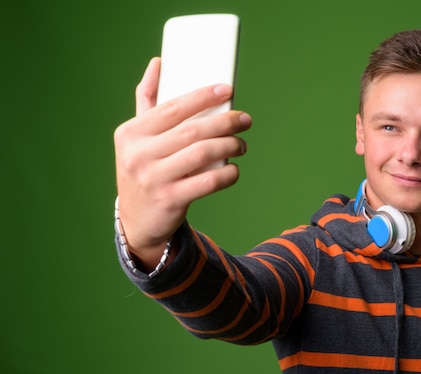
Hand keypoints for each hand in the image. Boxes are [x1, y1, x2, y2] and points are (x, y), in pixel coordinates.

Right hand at [114, 57, 251, 266]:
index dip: (203, 96)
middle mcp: (138, 154)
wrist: (137, 219)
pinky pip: (208, 182)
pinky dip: (227, 174)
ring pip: (202, 154)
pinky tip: (235, 169)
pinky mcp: (170, 200)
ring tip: (242, 144)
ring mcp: (153, 179)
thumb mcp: (137, 136)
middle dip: (225, 122)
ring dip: (230, 146)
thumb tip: (159, 62)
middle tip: (246, 120)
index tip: (228, 90)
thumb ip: (147, 101)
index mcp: (131, 132)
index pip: (172, 107)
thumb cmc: (144, 168)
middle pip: (192, 131)